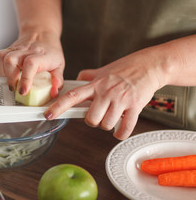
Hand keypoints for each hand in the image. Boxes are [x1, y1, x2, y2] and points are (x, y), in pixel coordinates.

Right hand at [0, 30, 64, 97]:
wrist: (41, 32)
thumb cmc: (50, 50)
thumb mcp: (59, 64)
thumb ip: (58, 80)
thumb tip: (54, 92)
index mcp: (41, 56)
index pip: (30, 64)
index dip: (25, 79)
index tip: (23, 91)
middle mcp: (27, 51)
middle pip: (10, 60)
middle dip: (10, 78)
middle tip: (15, 87)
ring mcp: (16, 50)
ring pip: (2, 58)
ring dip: (3, 72)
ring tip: (11, 79)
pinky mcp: (8, 49)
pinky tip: (5, 72)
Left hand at [44, 47, 166, 139]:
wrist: (150, 66)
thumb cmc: (125, 68)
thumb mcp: (103, 70)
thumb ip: (89, 76)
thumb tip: (77, 79)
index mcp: (95, 84)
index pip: (72, 96)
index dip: (58, 106)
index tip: (48, 115)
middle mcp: (106, 92)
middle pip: (90, 119)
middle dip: (92, 121)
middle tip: (98, 115)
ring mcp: (120, 100)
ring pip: (106, 125)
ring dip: (107, 126)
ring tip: (112, 116)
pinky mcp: (135, 106)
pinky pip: (124, 129)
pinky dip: (120, 133)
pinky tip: (120, 129)